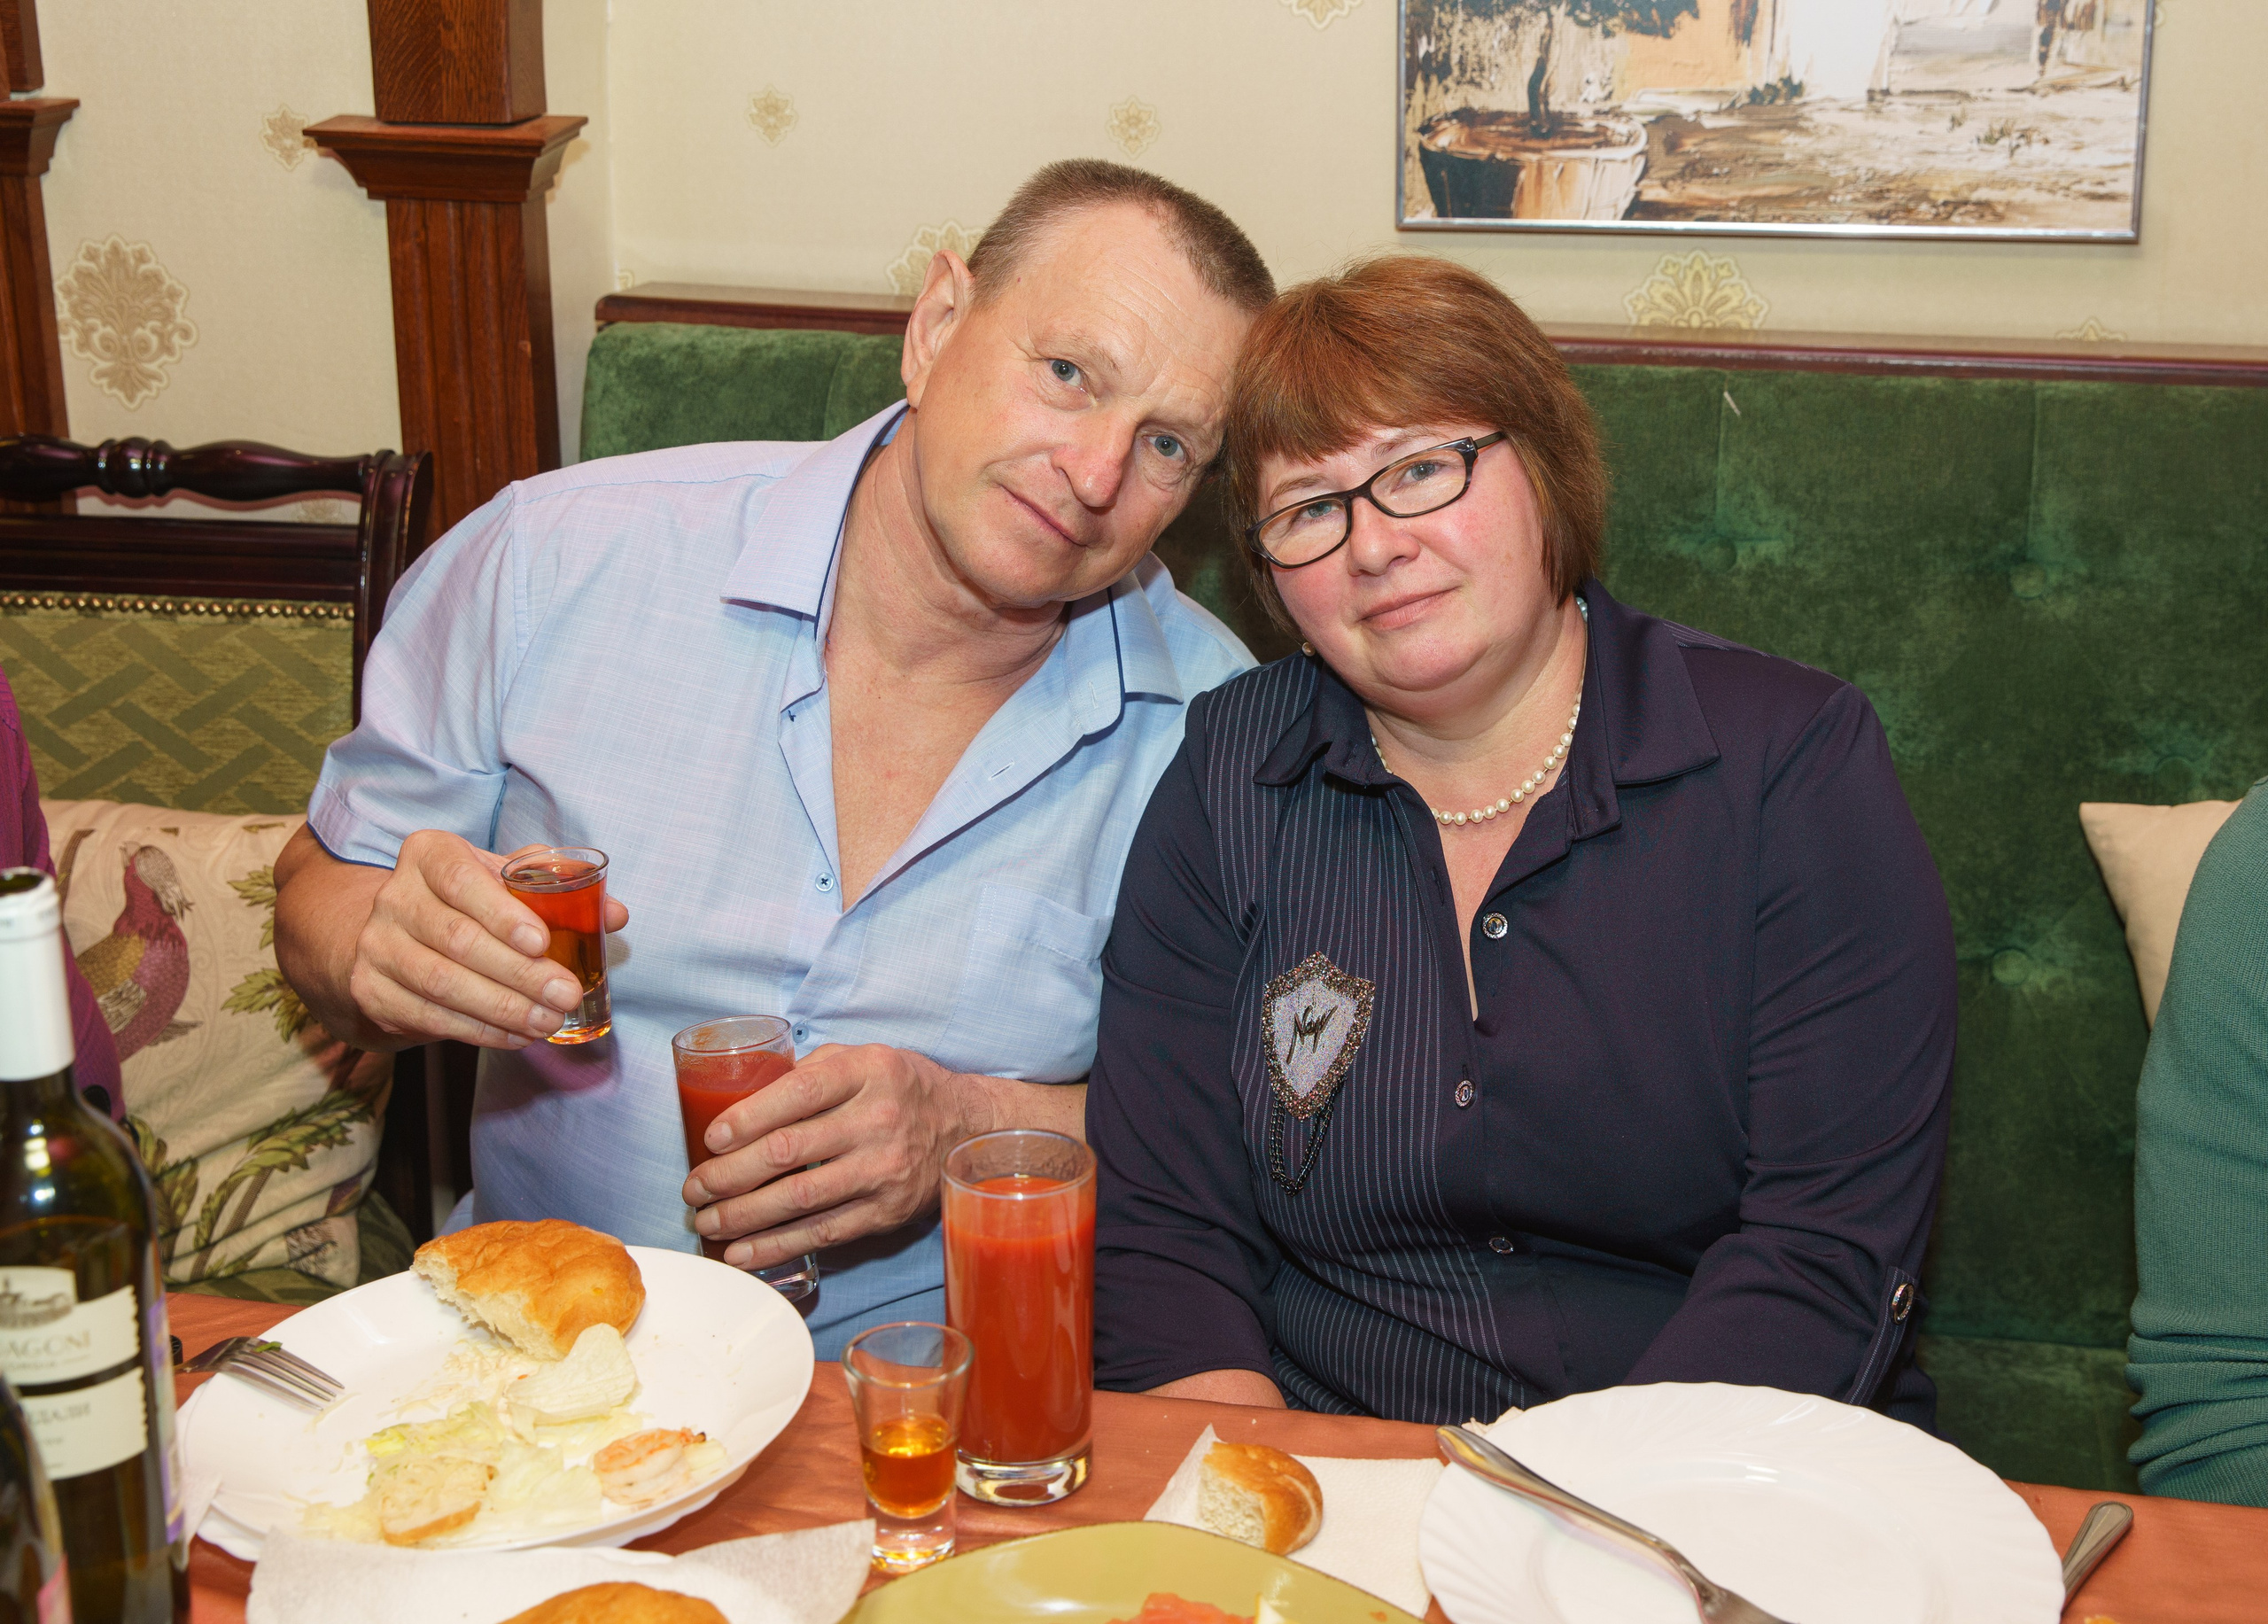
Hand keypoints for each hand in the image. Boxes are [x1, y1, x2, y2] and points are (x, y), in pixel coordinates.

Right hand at [345, 831, 629, 1046]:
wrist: (394, 941)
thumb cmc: (466, 904)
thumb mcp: (504, 883)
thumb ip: (559, 890)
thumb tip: (615, 913)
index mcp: (428, 854)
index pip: (461, 879)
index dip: (501, 913)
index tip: (542, 942)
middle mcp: (395, 896)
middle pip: (458, 939)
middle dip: (519, 973)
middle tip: (566, 994)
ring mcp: (377, 946)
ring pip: (442, 983)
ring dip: (503, 1008)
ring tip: (548, 1020)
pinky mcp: (371, 991)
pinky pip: (429, 1016)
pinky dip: (479, 1030)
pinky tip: (516, 1035)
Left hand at [681, 1043, 986, 1269]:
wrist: (964, 1126)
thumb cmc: (899, 1087)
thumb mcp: (862, 1058)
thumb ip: (809, 1071)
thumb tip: (743, 1099)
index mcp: (866, 1071)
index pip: (795, 1094)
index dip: (744, 1119)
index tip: (710, 1139)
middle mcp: (877, 1120)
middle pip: (787, 1151)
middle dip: (728, 1174)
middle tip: (694, 1188)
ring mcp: (883, 1170)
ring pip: (798, 1199)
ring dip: (742, 1215)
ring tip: (706, 1222)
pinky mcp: (885, 1212)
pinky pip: (822, 1234)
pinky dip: (775, 1246)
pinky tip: (741, 1252)